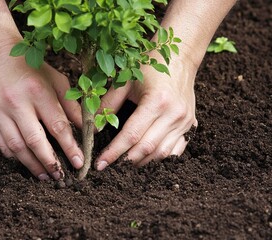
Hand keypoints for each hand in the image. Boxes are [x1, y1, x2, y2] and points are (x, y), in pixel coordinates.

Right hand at [0, 41, 82, 179]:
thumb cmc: (32, 70)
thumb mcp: (57, 81)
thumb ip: (71, 106)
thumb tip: (87, 129)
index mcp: (37, 91)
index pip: (57, 126)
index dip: (69, 147)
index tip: (79, 162)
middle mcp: (15, 102)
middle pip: (35, 141)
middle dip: (50, 162)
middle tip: (61, 176)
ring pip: (16, 147)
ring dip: (32, 165)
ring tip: (45, 175)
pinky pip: (1, 145)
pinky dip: (15, 156)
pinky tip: (26, 161)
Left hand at [95, 54, 197, 169]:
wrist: (180, 58)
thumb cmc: (150, 65)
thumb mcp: (125, 80)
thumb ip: (108, 104)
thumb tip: (95, 129)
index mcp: (157, 101)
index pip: (131, 135)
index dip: (114, 152)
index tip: (100, 164)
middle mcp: (174, 114)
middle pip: (147, 148)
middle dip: (125, 161)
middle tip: (110, 167)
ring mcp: (185, 121)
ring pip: (162, 153)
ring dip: (142, 162)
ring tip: (124, 163)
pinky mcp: (190, 125)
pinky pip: (176, 150)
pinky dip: (159, 158)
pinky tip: (145, 157)